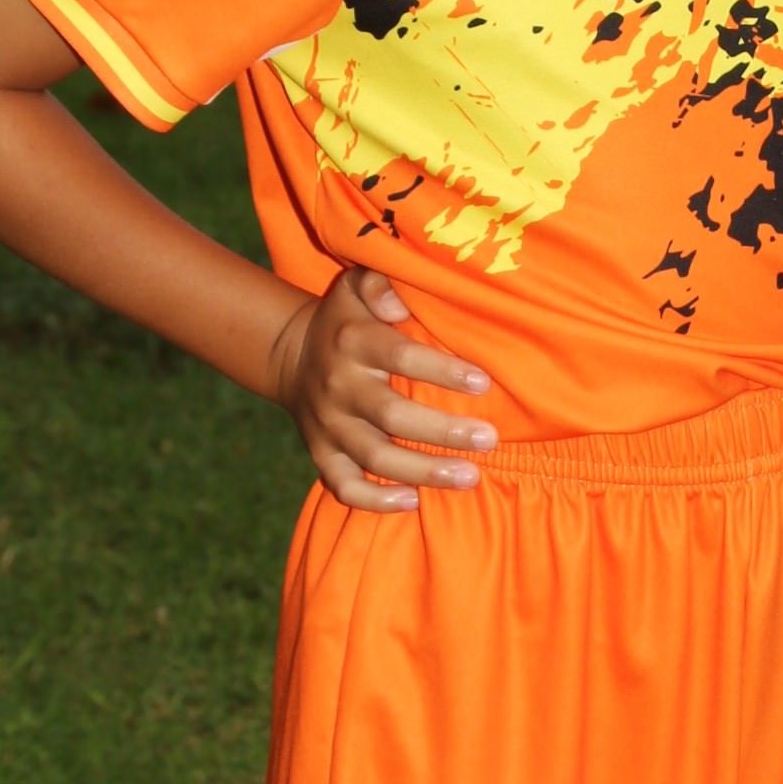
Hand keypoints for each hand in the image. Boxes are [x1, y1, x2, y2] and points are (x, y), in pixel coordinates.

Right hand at [269, 265, 496, 511]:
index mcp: (353, 341)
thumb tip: (399, 299)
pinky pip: (343, 485)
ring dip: (423, 471)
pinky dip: (375, 500)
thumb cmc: (350, 319)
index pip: (401, 356)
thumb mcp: (356, 287)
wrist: (293, 354)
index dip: (442, 372)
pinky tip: (413, 502)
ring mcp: (327, 425)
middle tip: (489, 440)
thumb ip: (379, 282)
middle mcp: (338, 385)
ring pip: (374, 458)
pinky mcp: (321, 453)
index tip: (483, 384)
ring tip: (470, 477)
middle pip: (392, 416)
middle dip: (443, 431)